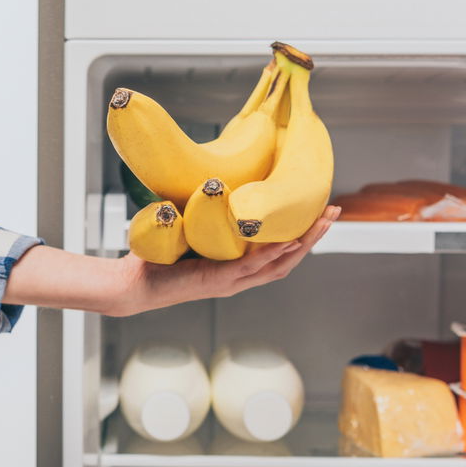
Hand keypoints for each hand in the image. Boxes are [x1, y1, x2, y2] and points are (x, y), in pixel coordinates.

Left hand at [110, 205, 340, 316]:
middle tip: (333, 213)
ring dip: (302, 243)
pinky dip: (272, 254)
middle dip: (314, 236)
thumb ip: (207, 218)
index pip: (279, 253)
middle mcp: (239, 278)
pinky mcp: (217, 281)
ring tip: (322, 222)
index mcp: (236, 269)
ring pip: (278, 264)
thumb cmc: (158, 259)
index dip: (303, 236)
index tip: (320, 213)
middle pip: (289, 259)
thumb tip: (214, 182)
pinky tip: (289, 241)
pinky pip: (252, 267)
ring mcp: (231, 282)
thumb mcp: (191, 232)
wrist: (132, 284)